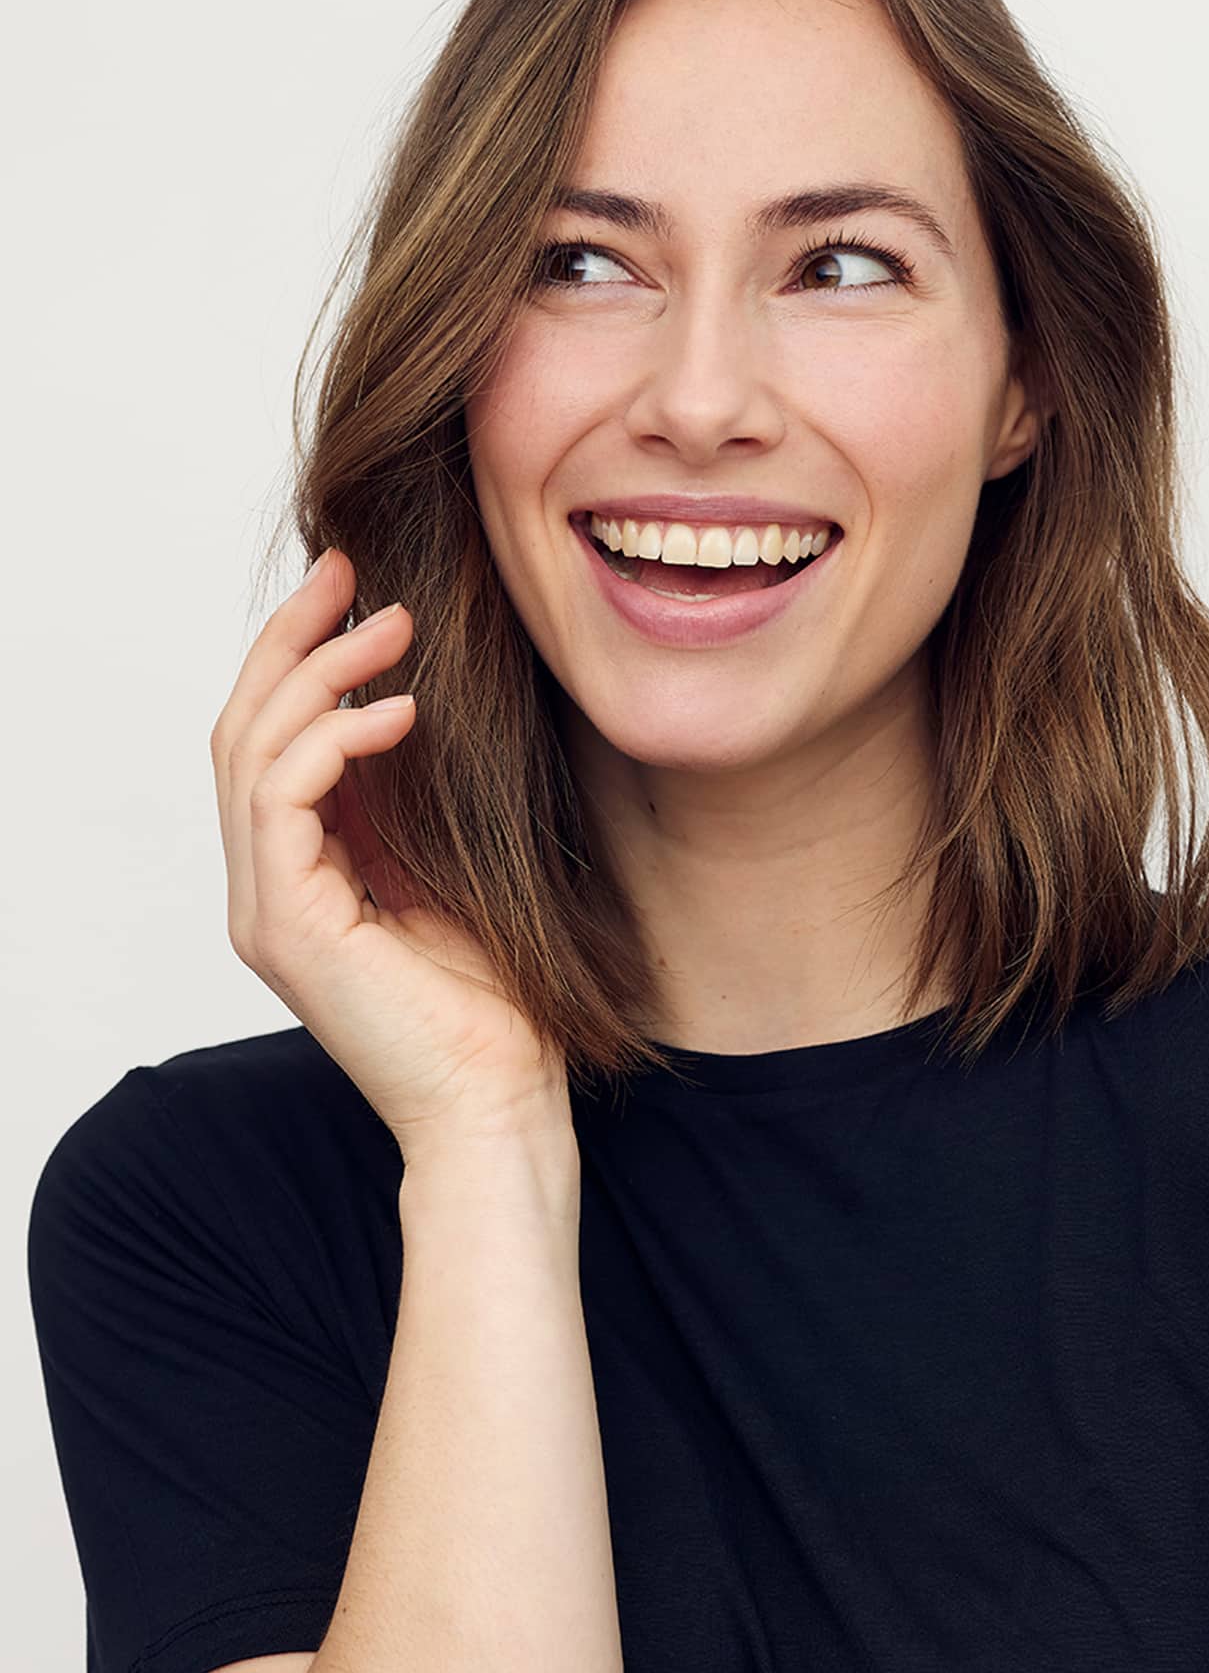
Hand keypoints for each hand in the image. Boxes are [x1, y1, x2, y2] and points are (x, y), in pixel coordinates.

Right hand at [210, 548, 573, 1168]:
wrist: (502, 1105)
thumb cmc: (496, 1004)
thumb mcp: (448, 872)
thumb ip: (407, 805)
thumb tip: (408, 708)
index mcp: (301, 877)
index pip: (271, 742)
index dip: (301, 658)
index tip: (354, 589)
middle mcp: (268, 890)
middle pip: (242, 731)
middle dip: (291, 639)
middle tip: (346, 567)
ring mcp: (267, 910)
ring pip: (250, 753)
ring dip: (318, 675)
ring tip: (391, 627)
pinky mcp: (287, 928)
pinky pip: (281, 799)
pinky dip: (334, 741)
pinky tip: (402, 712)